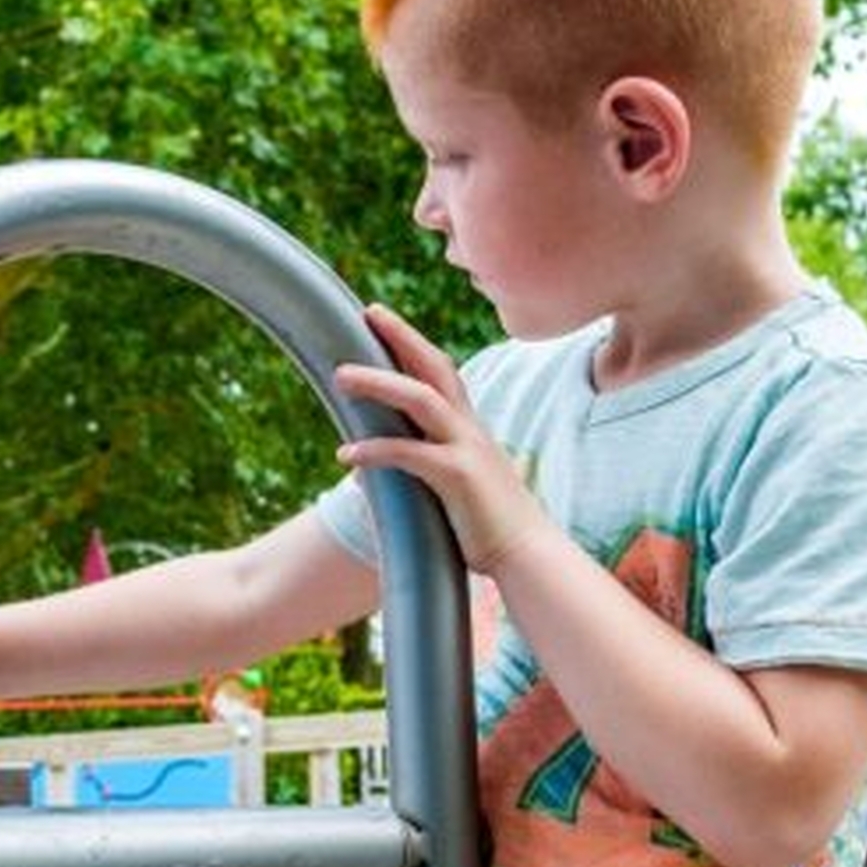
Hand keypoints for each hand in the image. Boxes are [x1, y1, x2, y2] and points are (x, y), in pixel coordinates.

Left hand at [332, 303, 552, 574]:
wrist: (526, 554)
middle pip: (434, 367)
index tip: (383, 320)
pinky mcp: (459, 477)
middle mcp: (468, 428)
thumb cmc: (487, 525)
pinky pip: (411, 454)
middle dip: (401, 337)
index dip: (412, 343)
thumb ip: (412, 471)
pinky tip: (345, 454)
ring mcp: (466, 449)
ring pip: (420, 400)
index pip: (440, 372)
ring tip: (339, 375)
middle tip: (367, 312)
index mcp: (468, 427)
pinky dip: (376, 451)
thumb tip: (363, 473)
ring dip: (378, 383)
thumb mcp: (448, 488)